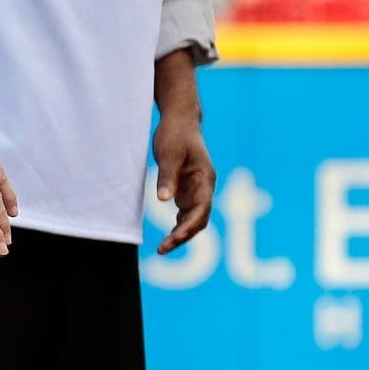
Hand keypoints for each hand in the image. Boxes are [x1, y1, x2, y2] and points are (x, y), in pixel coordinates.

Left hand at [152, 107, 215, 253]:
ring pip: (194, 218)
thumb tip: (164, 200)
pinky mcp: (187, 189)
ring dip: (182, 233)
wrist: (180, 120)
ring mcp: (197, 189)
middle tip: (163, 249)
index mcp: (205, 179)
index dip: (188, 227)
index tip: (173, 239)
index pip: (202, 209)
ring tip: (163, 248)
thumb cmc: (175, 135)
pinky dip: (179, 225)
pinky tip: (168, 236)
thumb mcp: (167, 155)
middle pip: (200, 218)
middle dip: (184, 235)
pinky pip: (186, 213)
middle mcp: (205, 187)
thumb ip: (167, 177)